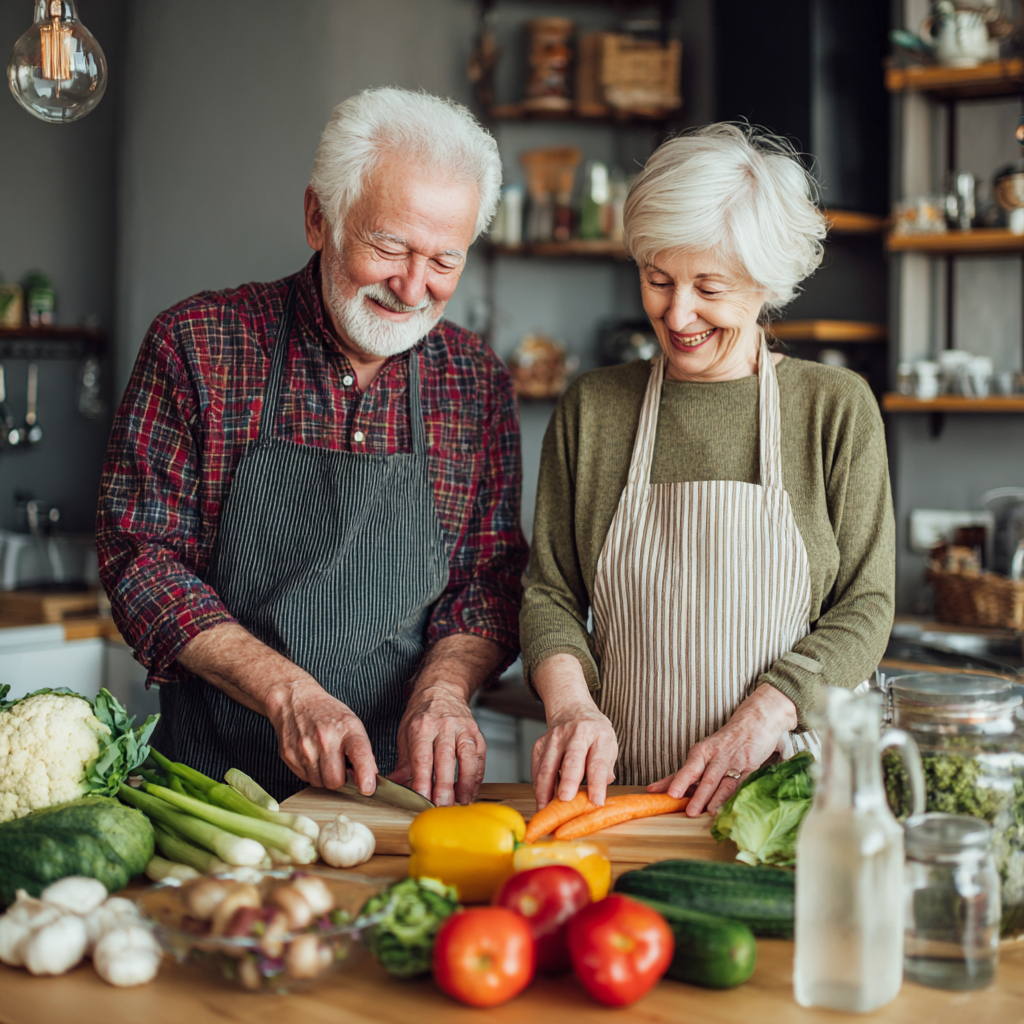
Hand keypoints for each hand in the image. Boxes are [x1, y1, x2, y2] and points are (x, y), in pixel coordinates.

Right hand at [263, 679, 377, 792]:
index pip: (359, 754)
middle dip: (340, 781)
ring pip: (319, 784)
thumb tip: (370, 778)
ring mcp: (305, 748)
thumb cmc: (326, 713)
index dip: (365, 775)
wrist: (294, 699)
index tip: (368, 788)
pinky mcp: (289, 756)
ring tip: (325, 759)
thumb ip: (362, 751)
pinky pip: (305, 779)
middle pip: (335, 781)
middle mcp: (325, 738)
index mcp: (346, 728)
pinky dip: (311, 773)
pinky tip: (313, 757)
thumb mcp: (351, 723)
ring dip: (324, 778)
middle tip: (340, 768)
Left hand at [385, 633, 503, 805]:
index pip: (422, 757)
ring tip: (460, 803)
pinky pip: (480, 757)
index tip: (421, 798)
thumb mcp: (405, 733)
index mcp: (422, 726)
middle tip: (442, 807)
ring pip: (467, 758)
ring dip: (465, 783)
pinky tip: (470, 791)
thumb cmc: (422, 714)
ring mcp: (463, 729)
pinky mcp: (476, 733)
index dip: (422, 780)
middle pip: (445, 759)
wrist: (442, 690)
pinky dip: (476, 776)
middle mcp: (444, 726)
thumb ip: (403, 762)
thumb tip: (393, 786)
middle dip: (444, 786)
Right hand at [532, 653, 617, 808]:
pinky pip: (537, 767)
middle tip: (566, 799)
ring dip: (546, 788)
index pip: (598, 762)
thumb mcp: (609, 745)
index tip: (597, 802)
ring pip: (548, 765)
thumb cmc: (594, 734)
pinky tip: (541, 799)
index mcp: (598, 735)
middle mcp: (576, 734)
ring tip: (545, 808)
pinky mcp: (539, 744)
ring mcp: (555, 738)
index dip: (597, 783)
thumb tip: (599, 790)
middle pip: (571, 759)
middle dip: (568, 780)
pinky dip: (538, 785)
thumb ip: (606, 768)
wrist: (572, 710)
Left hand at [647, 684, 796, 815]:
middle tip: (681, 806)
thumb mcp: (705, 753)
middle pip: (701, 776)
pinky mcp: (750, 767)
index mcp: (701, 752)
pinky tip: (726, 806)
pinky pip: (739, 783)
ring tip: (702, 812)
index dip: (673, 782)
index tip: (656, 791)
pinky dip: (731, 796)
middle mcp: (715, 756)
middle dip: (691, 792)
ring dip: (709, 797)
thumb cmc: (726, 742)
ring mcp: (733, 762)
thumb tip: (655, 789)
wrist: (755, 721)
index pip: (685, 769)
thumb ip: (684, 774)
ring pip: (719, 781)